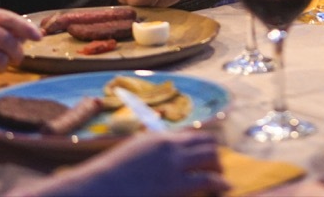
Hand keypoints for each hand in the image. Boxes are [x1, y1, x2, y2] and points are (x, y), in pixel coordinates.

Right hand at [40, 131, 225, 196]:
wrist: (99, 187)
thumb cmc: (111, 176)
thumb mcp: (132, 154)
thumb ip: (151, 151)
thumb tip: (162, 156)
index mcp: (157, 137)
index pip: (191, 135)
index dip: (203, 146)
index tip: (206, 156)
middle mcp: (169, 145)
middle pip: (206, 142)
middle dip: (214, 155)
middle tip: (216, 168)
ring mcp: (174, 163)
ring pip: (211, 157)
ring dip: (219, 168)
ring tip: (220, 179)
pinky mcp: (176, 183)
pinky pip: (208, 179)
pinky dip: (220, 183)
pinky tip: (224, 188)